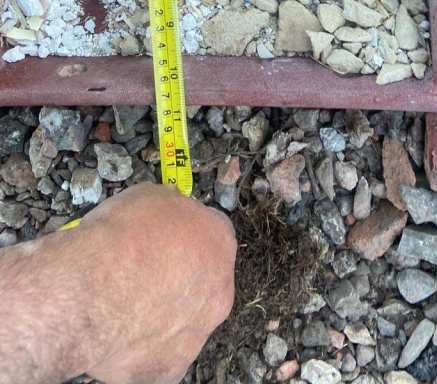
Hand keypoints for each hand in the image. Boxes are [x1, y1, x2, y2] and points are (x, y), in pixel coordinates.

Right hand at [0, 183, 235, 383]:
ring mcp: (198, 334)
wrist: (92, 289)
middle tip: (142, 272)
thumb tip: (165, 212)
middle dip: (178, 277)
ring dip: (161, 313)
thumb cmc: (120, 239)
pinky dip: (142, 346)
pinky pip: (159, 355)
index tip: (162, 237)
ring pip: (183, 322)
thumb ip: (168, 207)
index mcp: (219, 242)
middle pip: (203, 281)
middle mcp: (219, 290)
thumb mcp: (149, 195)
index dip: (184, 234)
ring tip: (123, 304)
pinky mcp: (170, 368)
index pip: (211, 233)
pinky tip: (118, 332)